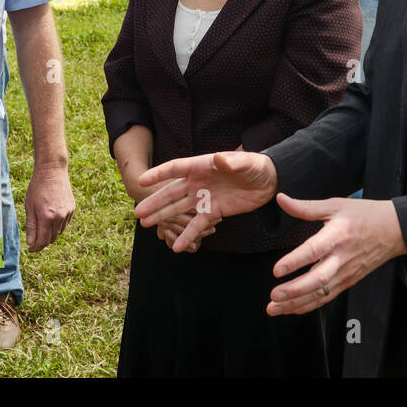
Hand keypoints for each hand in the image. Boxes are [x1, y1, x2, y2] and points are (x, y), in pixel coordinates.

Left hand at [25, 165, 74, 251]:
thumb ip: (31, 226)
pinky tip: (51, 220)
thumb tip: (31, 243)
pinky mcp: (72, 208)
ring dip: (50, 235)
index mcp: (47, 217)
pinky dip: (57, 226)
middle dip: (43, 243)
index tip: (31, 249)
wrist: (52, 171)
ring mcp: (67, 213)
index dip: (36, 247)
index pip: (43, 240)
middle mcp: (59, 217)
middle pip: (52, 238)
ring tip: (42, 230)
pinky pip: (64, 224)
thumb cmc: (37, 187)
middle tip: (35, 242)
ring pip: (59, 232)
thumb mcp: (29, 206)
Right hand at [135, 147, 277, 252]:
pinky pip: (197, 225)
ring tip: (146, 225)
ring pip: (179, 209)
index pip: (175, 169)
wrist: (269, 181)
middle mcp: (198, 182)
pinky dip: (187, 235)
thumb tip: (219, 160)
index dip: (158, 174)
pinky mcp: (214, 212)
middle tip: (137, 212)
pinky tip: (177, 247)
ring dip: (163, 217)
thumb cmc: (255, 165)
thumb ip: (231, 162)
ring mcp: (204, 198)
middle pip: (171, 192)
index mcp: (201, 166)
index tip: (142, 181)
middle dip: (155, 202)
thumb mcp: (245, 162)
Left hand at [265, 193, 405, 315]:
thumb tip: (281, 199)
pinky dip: (308, 305)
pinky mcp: (349, 281)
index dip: (294, 261)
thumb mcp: (335, 204)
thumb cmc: (364, 214)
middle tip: (274, 296)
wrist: (394, 230)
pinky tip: (291, 309)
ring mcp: (346, 272)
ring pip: (320, 293)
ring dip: (297, 303)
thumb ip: (305, 206)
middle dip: (294, 291)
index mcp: (338, 235)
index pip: (314, 250)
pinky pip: (327, 297)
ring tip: (275, 308)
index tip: (276, 270)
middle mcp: (342, 257)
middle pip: (318, 279)